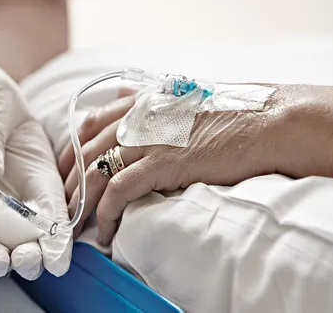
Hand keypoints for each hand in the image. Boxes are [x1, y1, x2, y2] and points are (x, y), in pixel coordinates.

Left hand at [60, 85, 292, 245]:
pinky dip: (106, 214)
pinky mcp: (161, 162)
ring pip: (94, 172)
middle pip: (85, 151)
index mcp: (143, 102)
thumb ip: (159, 107)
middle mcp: (138, 117)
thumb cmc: (237, 115)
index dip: (72, 150)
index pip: (90, 124)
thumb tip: (138, 109)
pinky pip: (118, 191)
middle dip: (69, 182)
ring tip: (76, 225)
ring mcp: (147, 138)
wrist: (269, 121)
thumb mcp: (190, 102)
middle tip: (63, 206)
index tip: (66, 172)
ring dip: (81, 203)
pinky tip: (105, 231)